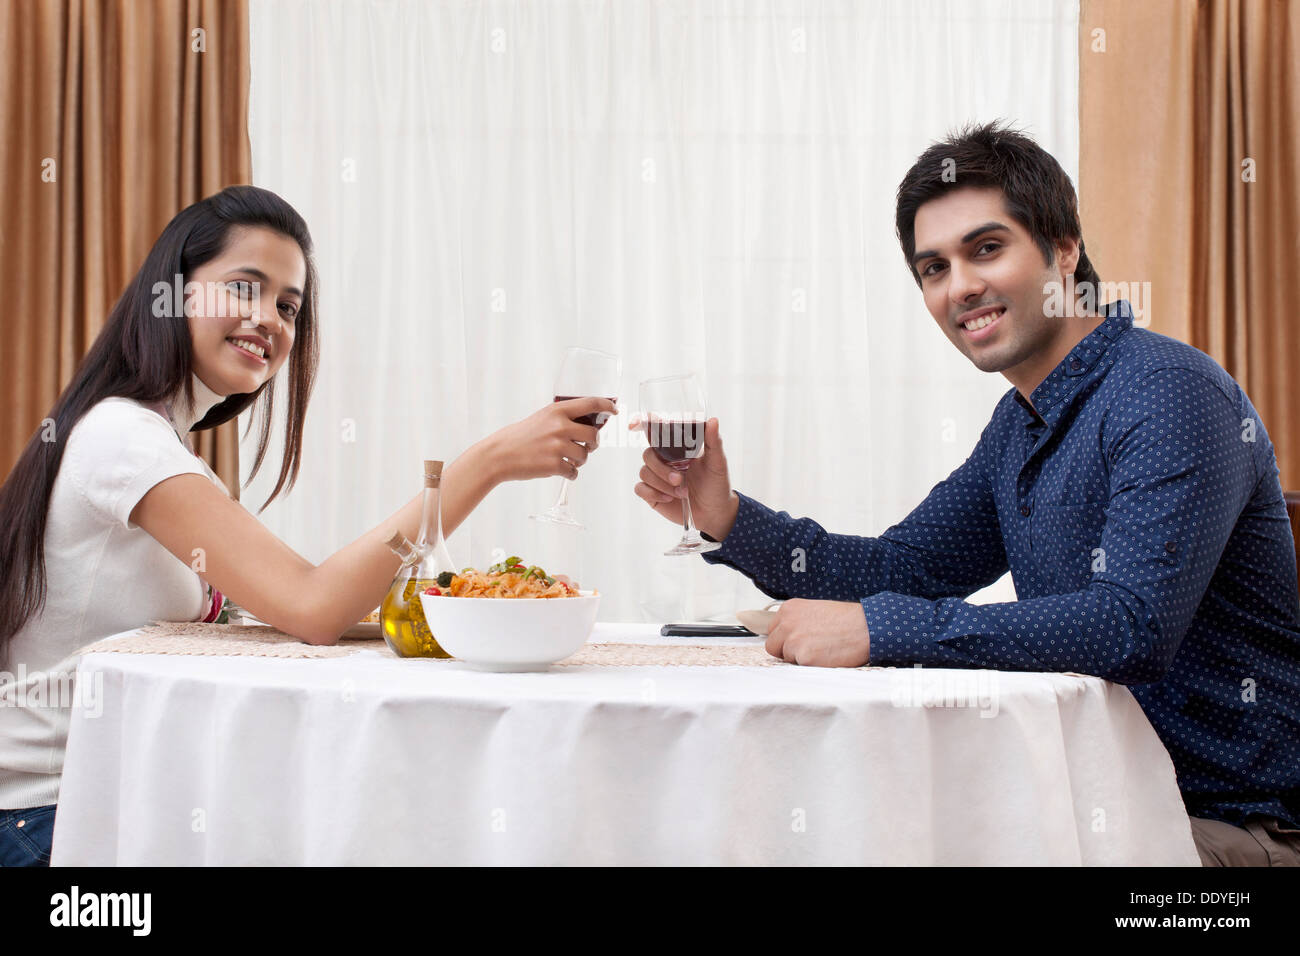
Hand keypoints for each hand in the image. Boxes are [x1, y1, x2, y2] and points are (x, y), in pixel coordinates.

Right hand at [485, 397, 617, 482]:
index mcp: (557, 411)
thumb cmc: (520, 437)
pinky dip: (571, 473)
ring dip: (580, 461)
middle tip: (587, 447)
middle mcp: (560, 426)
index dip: (606, 405)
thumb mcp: (541, 418)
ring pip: (585, 456)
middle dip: (593, 444)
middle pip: (594, 435)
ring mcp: (557, 446)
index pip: (590, 403)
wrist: (499, 455)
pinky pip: (574, 472)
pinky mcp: (554, 465)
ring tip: (567, 460)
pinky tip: (562, 471)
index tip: (614, 410)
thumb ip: (562, 419)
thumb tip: (587, 426)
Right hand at [632, 416, 738, 539]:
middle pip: (648, 454)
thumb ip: (714, 441)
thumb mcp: (717, 462)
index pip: (656, 430)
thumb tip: (713, 420)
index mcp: (677, 447)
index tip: (634, 425)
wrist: (714, 512)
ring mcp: (656, 476)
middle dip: (662, 469)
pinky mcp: (652, 493)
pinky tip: (669, 499)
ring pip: (644, 472)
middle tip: (680, 480)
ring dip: (662, 484)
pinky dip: (654, 493)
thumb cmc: (716, 484)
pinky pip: (640, 488)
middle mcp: (664, 459)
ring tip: (682, 493)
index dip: (642, 423)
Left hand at [765, 599, 870, 666]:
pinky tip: (826, 656)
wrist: (866, 626)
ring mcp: (794, 640)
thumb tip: (786, 636)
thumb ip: (796, 621)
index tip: (798, 640)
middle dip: (787, 651)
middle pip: (773, 646)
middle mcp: (787, 622)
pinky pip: (800, 667)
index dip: (785, 639)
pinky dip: (811, 665)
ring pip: (786, 658)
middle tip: (809, 648)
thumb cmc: (846, 619)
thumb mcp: (815, 610)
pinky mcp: (804, 657)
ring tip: (822, 649)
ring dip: (800, 658)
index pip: (772, 631)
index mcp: (789, 609)